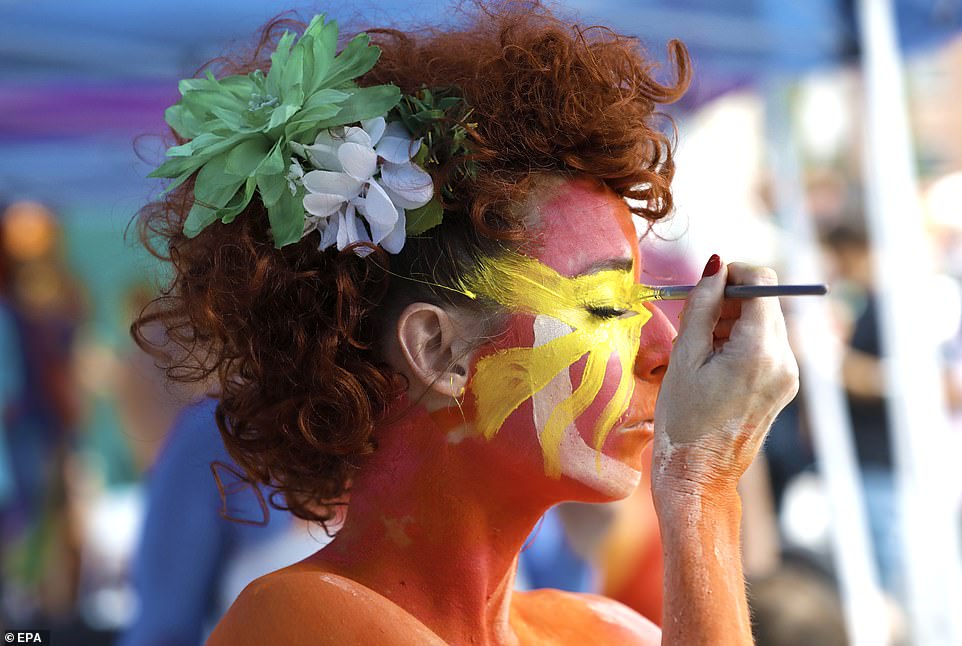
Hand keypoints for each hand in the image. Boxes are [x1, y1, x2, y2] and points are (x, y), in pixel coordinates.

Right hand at [652, 258, 798, 497]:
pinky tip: (714, 364)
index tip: (704, 286)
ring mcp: (788, 375)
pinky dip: (740, 342)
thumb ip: (701, 306)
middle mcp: (784, 360)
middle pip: (765, 301)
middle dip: (729, 300)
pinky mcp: (784, 386)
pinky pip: (766, 346)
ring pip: (764, 323)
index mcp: (759, 350)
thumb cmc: (684, 420)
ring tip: (700, 348)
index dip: (732, 274)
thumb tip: (715, 265)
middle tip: (694, 321)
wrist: (699, 475)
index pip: (761, 282)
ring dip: (733, 321)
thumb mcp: (684, 357)